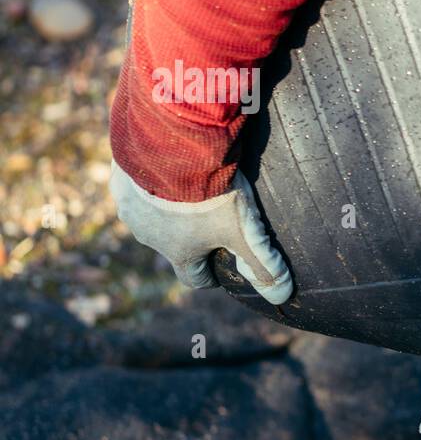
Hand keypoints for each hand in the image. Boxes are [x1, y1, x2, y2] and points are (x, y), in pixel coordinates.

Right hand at [110, 162, 293, 304]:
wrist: (170, 143)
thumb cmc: (208, 193)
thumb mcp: (244, 230)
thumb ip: (263, 264)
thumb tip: (281, 297)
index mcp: (176, 251)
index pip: (193, 277)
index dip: (211, 275)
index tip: (223, 266)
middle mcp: (146, 234)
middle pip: (173, 242)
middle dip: (193, 234)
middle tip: (215, 215)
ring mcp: (129, 203)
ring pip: (152, 211)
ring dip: (170, 204)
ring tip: (193, 185)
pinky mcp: (120, 174)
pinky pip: (138, 180)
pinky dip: (154, 177)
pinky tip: (172, 162)